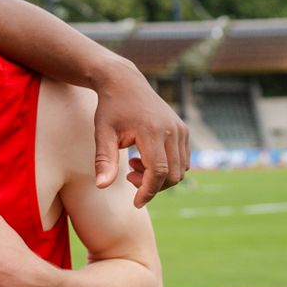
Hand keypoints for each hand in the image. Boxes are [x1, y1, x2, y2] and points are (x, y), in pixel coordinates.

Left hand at [92, 65, 187, 205]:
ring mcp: (181, 130)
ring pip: (181, 170)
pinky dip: (167, 168)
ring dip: (159, 177)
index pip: (158, 172)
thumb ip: (104, 161)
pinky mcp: (184, 130)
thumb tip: (102, 186)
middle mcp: (173, 131)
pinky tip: (143, 158)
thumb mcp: (102, 134)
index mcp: (152, 132)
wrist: (125, 83)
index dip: (148, 191)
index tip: (136, 203)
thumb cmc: (110, 109)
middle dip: (152, 186)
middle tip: (129, 177)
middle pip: (173, 175)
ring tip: (134, 165)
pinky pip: (183, 160)